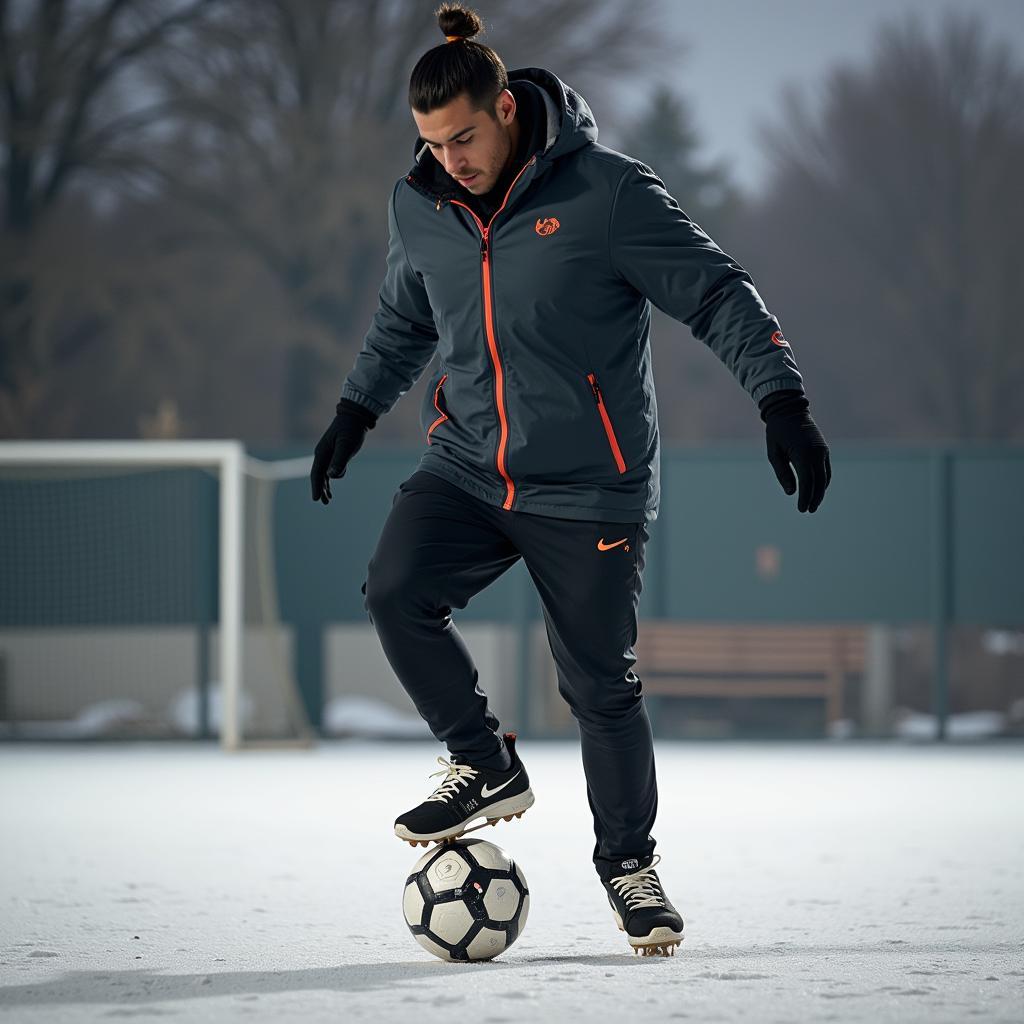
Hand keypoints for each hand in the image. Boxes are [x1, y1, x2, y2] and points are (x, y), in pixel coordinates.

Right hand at [310, 400, 376, 504]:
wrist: (355, 416)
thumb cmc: (351, 430)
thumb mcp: (346, 445)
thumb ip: (339, 460)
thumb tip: (331, 476)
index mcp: (322, 452)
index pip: (317, 473)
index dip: (316, 487)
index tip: (316, 499)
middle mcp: (322, 454)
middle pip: (319, 475)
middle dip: (320, 489)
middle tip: (324, 502)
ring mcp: (328, 453)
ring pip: (324, 473)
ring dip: (326, 485)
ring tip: (329, 498)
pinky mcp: (335, 452)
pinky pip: (330, 468)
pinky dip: (331, 477)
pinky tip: (333, 482)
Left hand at [759, 391, 830, 512]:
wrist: (788, 409)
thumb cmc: (777, 432)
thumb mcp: (774, 453)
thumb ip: (782, 473)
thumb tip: (791, 492)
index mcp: (803, 454)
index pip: (807, 481)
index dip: (805, 497)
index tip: (802, 509)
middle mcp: (816, 453)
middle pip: (819, 482)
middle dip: (814, 498)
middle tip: (808, 510)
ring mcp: (822, 450)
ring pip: (825, 476)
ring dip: (820, 491)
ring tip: (813, 503)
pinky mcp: (823, 448)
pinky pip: (826, 469)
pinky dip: (823, 480)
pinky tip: (817, 488)